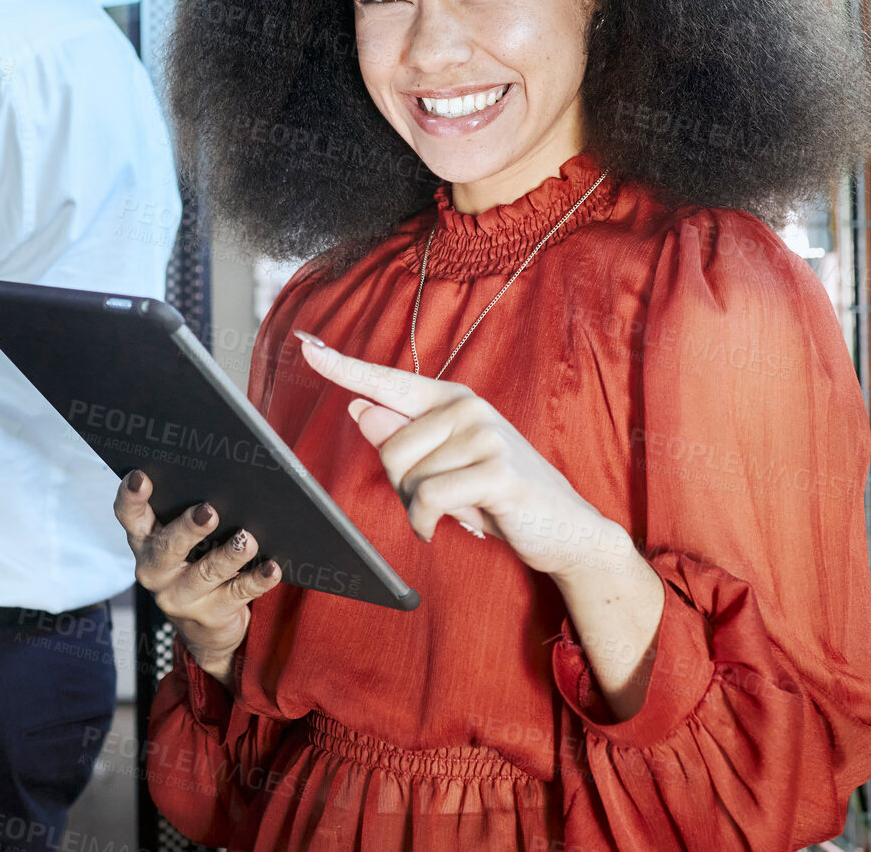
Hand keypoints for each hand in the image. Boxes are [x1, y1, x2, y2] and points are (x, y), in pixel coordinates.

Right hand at [113, 470, 281, 688]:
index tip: (141, 477)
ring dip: (228, 555)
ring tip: (245, 539)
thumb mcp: (180, 541)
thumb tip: (224, 478)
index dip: (131, 496)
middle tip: (208, 511)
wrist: (205, 628)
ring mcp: (181, 596)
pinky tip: (271, 568)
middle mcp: (156, 570)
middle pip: (167, 547)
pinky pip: (237, 593)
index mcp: (145, 541)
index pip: (129, 516)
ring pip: (206, 572)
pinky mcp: (211, 614)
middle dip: (188, 528)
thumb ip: (187, 512)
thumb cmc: (193, 565)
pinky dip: (256, 579)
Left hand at [294, 330, 635, 581]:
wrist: (564, 526)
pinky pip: (429, 499)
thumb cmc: (497, 494)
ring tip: (458, 508)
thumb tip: (360, 408)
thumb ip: (403, 437)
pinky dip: (427, 523)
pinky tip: (448, 527)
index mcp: (449, 400)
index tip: (305, 345)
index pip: (385, 380)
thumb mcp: (444, 465)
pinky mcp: (496, 469)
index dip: (342, 366)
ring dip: (422, 509)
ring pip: (409, 477)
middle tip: (439, 500)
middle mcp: (466, 407)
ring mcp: (484, 435)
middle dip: (403, 488)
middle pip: (389, 449)